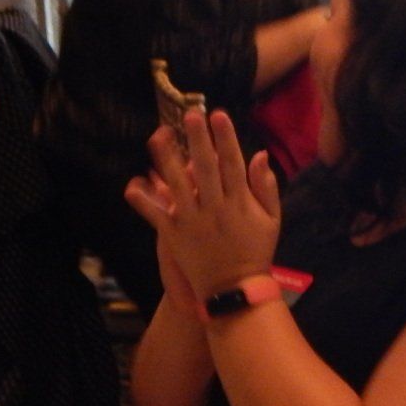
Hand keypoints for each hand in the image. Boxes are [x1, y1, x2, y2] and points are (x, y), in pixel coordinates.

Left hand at [125, 107, 281, 305]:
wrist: (234, 290)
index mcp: (240, 203)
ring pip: (178, 185)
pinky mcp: (174, 235)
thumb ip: (266, 186)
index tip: (220, 115)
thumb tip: (259, 155)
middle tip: (191, 114)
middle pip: (206, 168)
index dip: (226, 138)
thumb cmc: (255, 251)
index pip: (232, 164)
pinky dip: (144, 200)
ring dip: (168, 159)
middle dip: (198, 140)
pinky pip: (156, 214)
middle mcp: (215, 209)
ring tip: (160, 136)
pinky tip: (133, 182)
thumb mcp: (272, 219)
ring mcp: (192, 222)